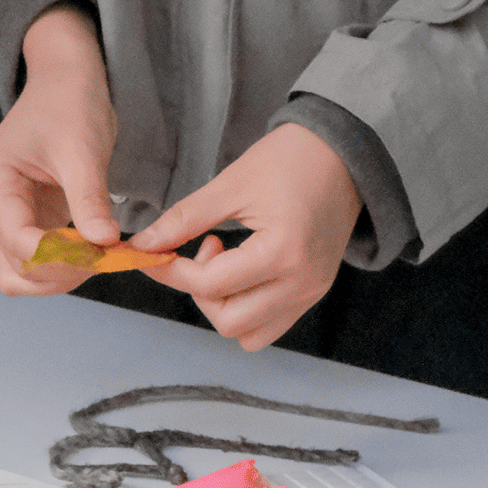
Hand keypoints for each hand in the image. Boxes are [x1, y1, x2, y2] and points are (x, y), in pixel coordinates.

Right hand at [0, 3, 120, 296]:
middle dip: (62, 272)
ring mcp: (8, 217)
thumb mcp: (82, 149)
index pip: (21, 242)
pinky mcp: (28, 220)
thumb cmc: (68, 103)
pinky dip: (68, 264)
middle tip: (107, 257)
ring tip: (103, 254)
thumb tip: (104, 245)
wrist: (64, 80)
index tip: (106, 253)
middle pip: (17, 268)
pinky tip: (97, 248)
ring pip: (24, 273)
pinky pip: (40, 258)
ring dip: (63, 275)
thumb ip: (89, 199)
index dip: (63, 257)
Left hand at [129, 123, 360, 349]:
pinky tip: (241, 272)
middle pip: (229, 322)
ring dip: (222, 307)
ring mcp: (312, 292)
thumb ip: (184, 220)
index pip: (209, 285)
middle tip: (198, 252)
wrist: (345, 152)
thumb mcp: (231, 184)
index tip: (153, 253)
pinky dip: (245, 310)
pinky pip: (270, 325)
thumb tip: (142, 245)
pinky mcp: (314, 292)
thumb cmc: (292, 159)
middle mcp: (303, 282)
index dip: (171, 271)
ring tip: (223, 263)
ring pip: (250, 334)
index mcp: (283, 252)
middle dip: (198, 293)